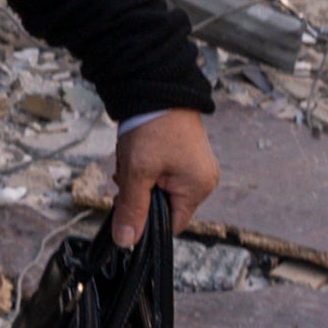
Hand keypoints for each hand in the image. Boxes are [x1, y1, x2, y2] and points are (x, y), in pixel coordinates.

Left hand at [108, 111, 221, 243]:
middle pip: (164, 207)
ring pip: (159, 190)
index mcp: (198, 187)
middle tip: (125, 178)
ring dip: (139, 181)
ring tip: (131, 161)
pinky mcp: (183, 155)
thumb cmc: (153, 126)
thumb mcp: (137, 173)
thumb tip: (126, 241)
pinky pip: (161, 174)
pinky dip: (145, 169)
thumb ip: (132, 209)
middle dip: (140, 196)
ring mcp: (194, 166)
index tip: (127, 209)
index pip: (172, 225)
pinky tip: (136, 155)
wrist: (155, 87)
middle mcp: (202, 179)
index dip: (147, 222)